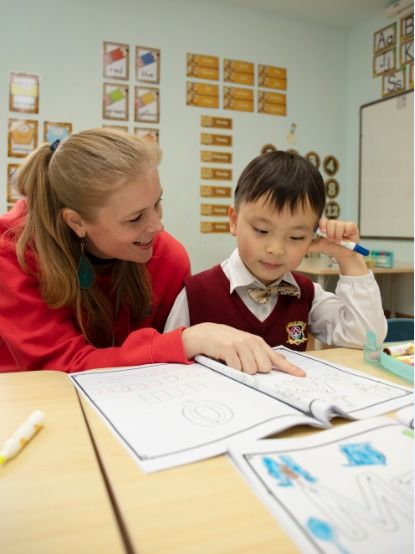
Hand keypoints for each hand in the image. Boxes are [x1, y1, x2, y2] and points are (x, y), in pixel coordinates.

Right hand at [182, 323, 305, 376]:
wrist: (205, 334)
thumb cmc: (225, 342)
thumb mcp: (245, 345)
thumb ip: (261, 353)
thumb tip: (279, 363)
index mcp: (257, 342)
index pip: (276, 358)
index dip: (290, 368)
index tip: (301, 375)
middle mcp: (251, 342)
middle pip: (264, 367)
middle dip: (255, 370)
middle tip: (242, 363)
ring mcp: (240, 344)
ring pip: (251, 370)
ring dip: (241, 371)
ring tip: (233, 361)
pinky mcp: (228, 348)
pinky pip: (237, 368)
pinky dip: (232, 369)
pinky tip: (226, 361)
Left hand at [308, 218, 359, 257]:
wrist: (342, 255)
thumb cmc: (329, 248)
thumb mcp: (317, 247)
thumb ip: (308, 244)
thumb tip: (296, 244)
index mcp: (325, 226)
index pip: (322, 220)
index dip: (322, 225)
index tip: (321, 232)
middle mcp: (333, 223)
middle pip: (330, 222)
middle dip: (330, 233)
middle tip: (331, 240)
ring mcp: (343, 224)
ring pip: (339, 224)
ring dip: (337, 235)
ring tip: (337, 241)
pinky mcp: (352, 226)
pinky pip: (349, 226)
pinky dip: (346, 233)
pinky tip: (346, 237)